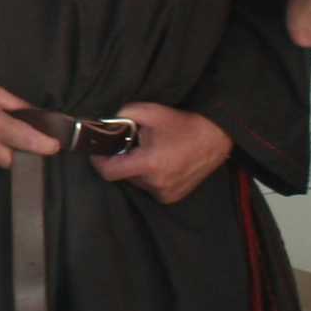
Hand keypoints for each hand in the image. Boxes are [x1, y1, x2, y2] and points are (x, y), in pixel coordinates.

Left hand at [93, 102, 233, 205]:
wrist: (213, 139)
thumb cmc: (182, 124)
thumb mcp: (151, 112)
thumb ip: (124, 115)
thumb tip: (105, 123)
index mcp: (149, 164)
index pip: (110, 172)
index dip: (99, 161)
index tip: (97, 151)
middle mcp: (155, 183)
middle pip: (123, 175)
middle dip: (123, 160)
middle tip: (131, 145)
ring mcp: (164, 193)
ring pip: (137, 182)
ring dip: (137, 169)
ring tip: (150, 152)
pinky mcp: (171, 197)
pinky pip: (150, 188)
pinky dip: (150, 177)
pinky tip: (161, 163)